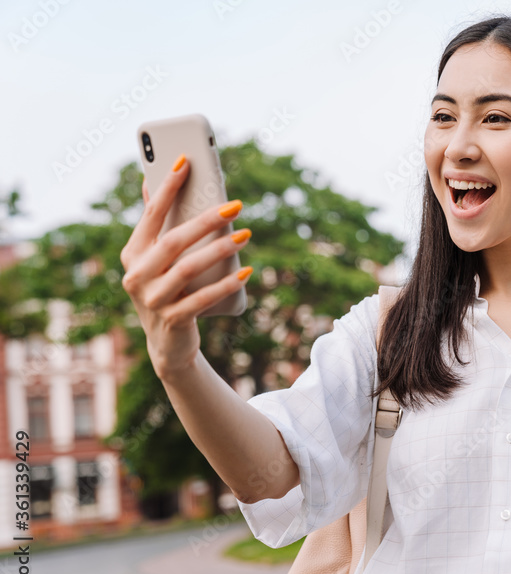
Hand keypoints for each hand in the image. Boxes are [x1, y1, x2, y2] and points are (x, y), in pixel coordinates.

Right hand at [119, 154, 251, 379]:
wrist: (168, 344)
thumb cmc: (168, 291)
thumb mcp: (159, 262)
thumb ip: (158, 227)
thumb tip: (154, 181)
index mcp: (133, 254)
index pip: (151, 215)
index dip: (167, 188)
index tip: (186, 162)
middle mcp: (137, 276)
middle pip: (174, 241)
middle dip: (206, 220)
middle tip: (236, 205)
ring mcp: (153, 300)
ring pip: (188, 269)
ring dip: (219, 250)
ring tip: (246, 235)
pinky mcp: (173, 320)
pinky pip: (202, 298)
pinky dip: (225, 284)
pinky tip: (246, 272)